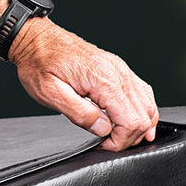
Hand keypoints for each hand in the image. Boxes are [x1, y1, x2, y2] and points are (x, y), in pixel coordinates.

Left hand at [9, 18, 158, 151]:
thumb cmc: (40, 64)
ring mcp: (121, 70)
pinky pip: (142, 93)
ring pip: (148, 105)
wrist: (38, 40)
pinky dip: (141, 112)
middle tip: (107, 144)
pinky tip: (133, 122)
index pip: (131, 121)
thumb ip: (79, 114)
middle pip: (143, 116)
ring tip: (119, 138)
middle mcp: (118, 73)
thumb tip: (102, 130)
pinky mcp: (118, 70)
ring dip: (138, 127)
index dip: (119, 141)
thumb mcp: (51, 94)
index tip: (102, 145)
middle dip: (129, 137)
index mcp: (104, 80)